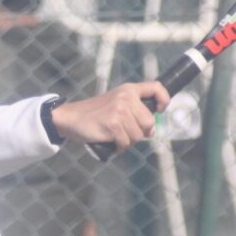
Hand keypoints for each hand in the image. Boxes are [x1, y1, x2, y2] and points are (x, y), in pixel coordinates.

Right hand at [50, 82, 169, 153]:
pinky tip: (111, 142)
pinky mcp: (113, 124)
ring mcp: (120, 110)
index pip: (156, 88)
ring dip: (128, 141)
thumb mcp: (116, 103)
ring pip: (138, 135)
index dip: (164, 99)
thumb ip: (135, 112)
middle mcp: (126, 97)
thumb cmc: (96, 113)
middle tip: (126, 132)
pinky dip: (120, 147)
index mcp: (129, 90)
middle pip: (150, 122)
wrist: (71, 117)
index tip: (160, 110)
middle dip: (140, 132)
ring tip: (116, 135)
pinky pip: (126, 143)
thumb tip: (152, 132)